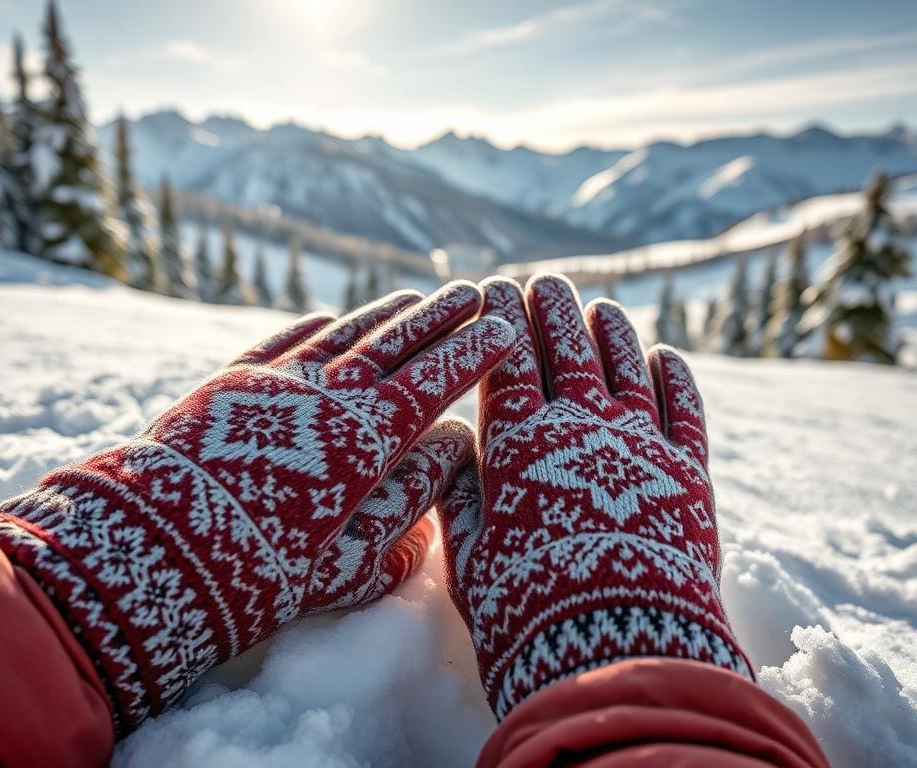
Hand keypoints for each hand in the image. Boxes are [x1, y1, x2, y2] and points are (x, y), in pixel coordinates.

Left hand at [0, 284, 514, 730]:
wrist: (158, 551)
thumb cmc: (264, 569)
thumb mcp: (352, 558)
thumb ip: (411, 499)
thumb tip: (451, 447)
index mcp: (364, 437)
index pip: (434, 380)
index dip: (472, 352)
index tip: (501, 327)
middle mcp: (327, 394)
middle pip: (397, 343)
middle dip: (441, 317)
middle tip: (474, 293)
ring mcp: (278, 381)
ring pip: (346, 334)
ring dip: (386, 313)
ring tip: (416, 296)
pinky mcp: (232, 381)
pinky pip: (284, 341)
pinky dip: (314, 326)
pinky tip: (332, 317)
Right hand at [438, 274, 751, 719]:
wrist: (617, 646)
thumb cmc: (527, 609)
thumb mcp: (470, 559)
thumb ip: (461, 498)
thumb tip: (453, 453)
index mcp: (520, 445)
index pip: (506, 363)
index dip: (500, 322)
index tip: (494, 289)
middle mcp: (579, 428)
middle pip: (566, 349)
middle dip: (552, 309)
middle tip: (546, 282)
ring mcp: (638, 443)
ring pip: (624, 364)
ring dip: (610, 330)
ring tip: (600, 307)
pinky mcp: (687, 470)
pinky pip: (683, 407)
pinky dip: (674, 377)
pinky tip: (664, 355)